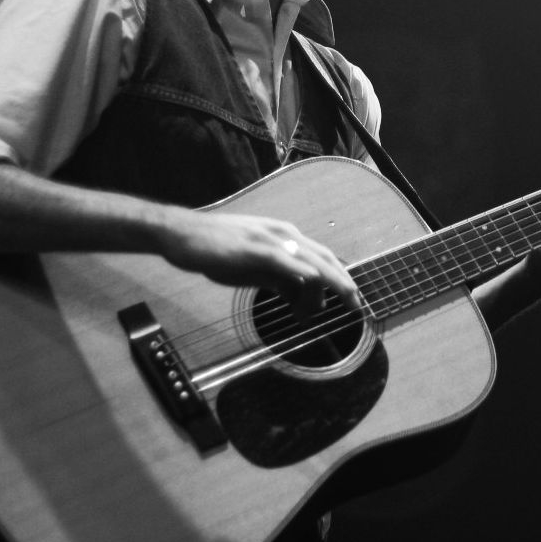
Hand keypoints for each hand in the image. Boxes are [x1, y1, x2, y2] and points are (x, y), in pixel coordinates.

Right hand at [157, 209, 361, 316]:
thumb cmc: (218, 250)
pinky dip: (303, 271)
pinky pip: (285, 261)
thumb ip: (278, 279)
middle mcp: (284, 235)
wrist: (185, 235)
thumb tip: (298, 295)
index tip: (350, 297)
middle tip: (356, 306)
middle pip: (325, 258)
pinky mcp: (255, 248)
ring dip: (327, 284)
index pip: (322, 257)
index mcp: (285, 237)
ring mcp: (271, 240)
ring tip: (334, 307)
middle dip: (344, 282)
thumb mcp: (254, 269)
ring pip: (312, 261)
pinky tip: (314, 283)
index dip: (340, 277)